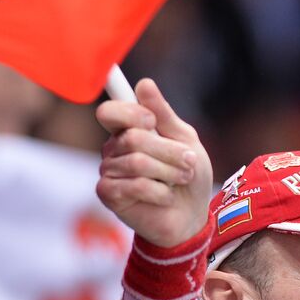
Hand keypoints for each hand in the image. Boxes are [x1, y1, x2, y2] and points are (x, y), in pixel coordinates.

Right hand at [94, 78, 211, 247]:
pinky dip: (160, 192)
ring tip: (181, 180)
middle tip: (188, 163)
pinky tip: (165, 196)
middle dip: (169, 152)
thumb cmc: (188, 176)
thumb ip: (164, 115)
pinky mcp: (108, 195)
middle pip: (134, 138)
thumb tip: (144, 83)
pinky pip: (135, 185)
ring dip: (169, 172)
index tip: (151, 121)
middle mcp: (113, 148)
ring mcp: (108, 171)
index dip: (130, 113)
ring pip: (137, 162)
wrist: (191, 216)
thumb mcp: (185, 140)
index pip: (111, 111)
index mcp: (128, 130)